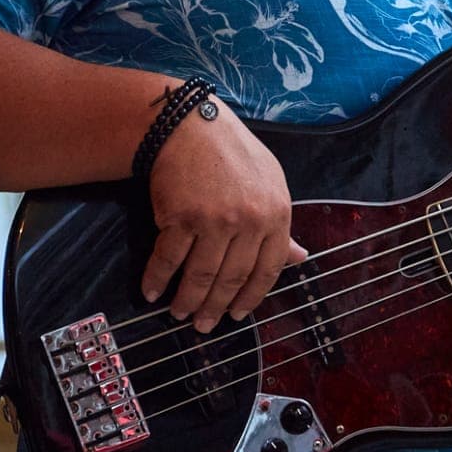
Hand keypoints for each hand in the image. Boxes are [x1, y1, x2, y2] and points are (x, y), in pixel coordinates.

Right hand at [142, 104, 306, 334]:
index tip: (236, 315)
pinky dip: (157, 279)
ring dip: (187, 301)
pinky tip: (151, 291)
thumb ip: (281, 227)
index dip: (250, 298)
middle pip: (231, 278)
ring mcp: (215, 219)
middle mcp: (249, 220)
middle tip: (203, 326)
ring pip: (200, 275)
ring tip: (178, 314)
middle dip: (215, 308)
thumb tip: (300, 258)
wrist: (190, 125)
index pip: (268, 270)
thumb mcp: (270, 184)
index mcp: (276, 214)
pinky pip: (168, 258)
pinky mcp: (181, 216)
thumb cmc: (232, 153)